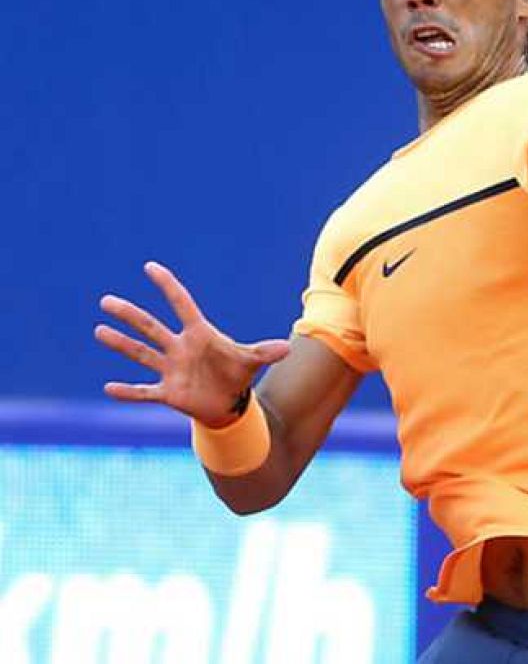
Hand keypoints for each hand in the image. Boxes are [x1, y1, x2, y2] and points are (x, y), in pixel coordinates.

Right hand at [94, 261, 288, 428]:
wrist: (228, 402)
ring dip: (121, 344)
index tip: (150, 267)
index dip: (168, 286)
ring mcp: (170, 369)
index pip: (181, 304)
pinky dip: (128, 391)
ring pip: (141, 353)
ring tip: (99, 330)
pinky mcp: (167, 393)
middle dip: (130, 315)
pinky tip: (109, 387)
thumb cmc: (236, 374)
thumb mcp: (251, 361)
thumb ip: (265, 353)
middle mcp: (179, 348)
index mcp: (199, 334)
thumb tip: (287, 348)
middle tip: (107, 301)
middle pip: (151, 327)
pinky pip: (144, 391)